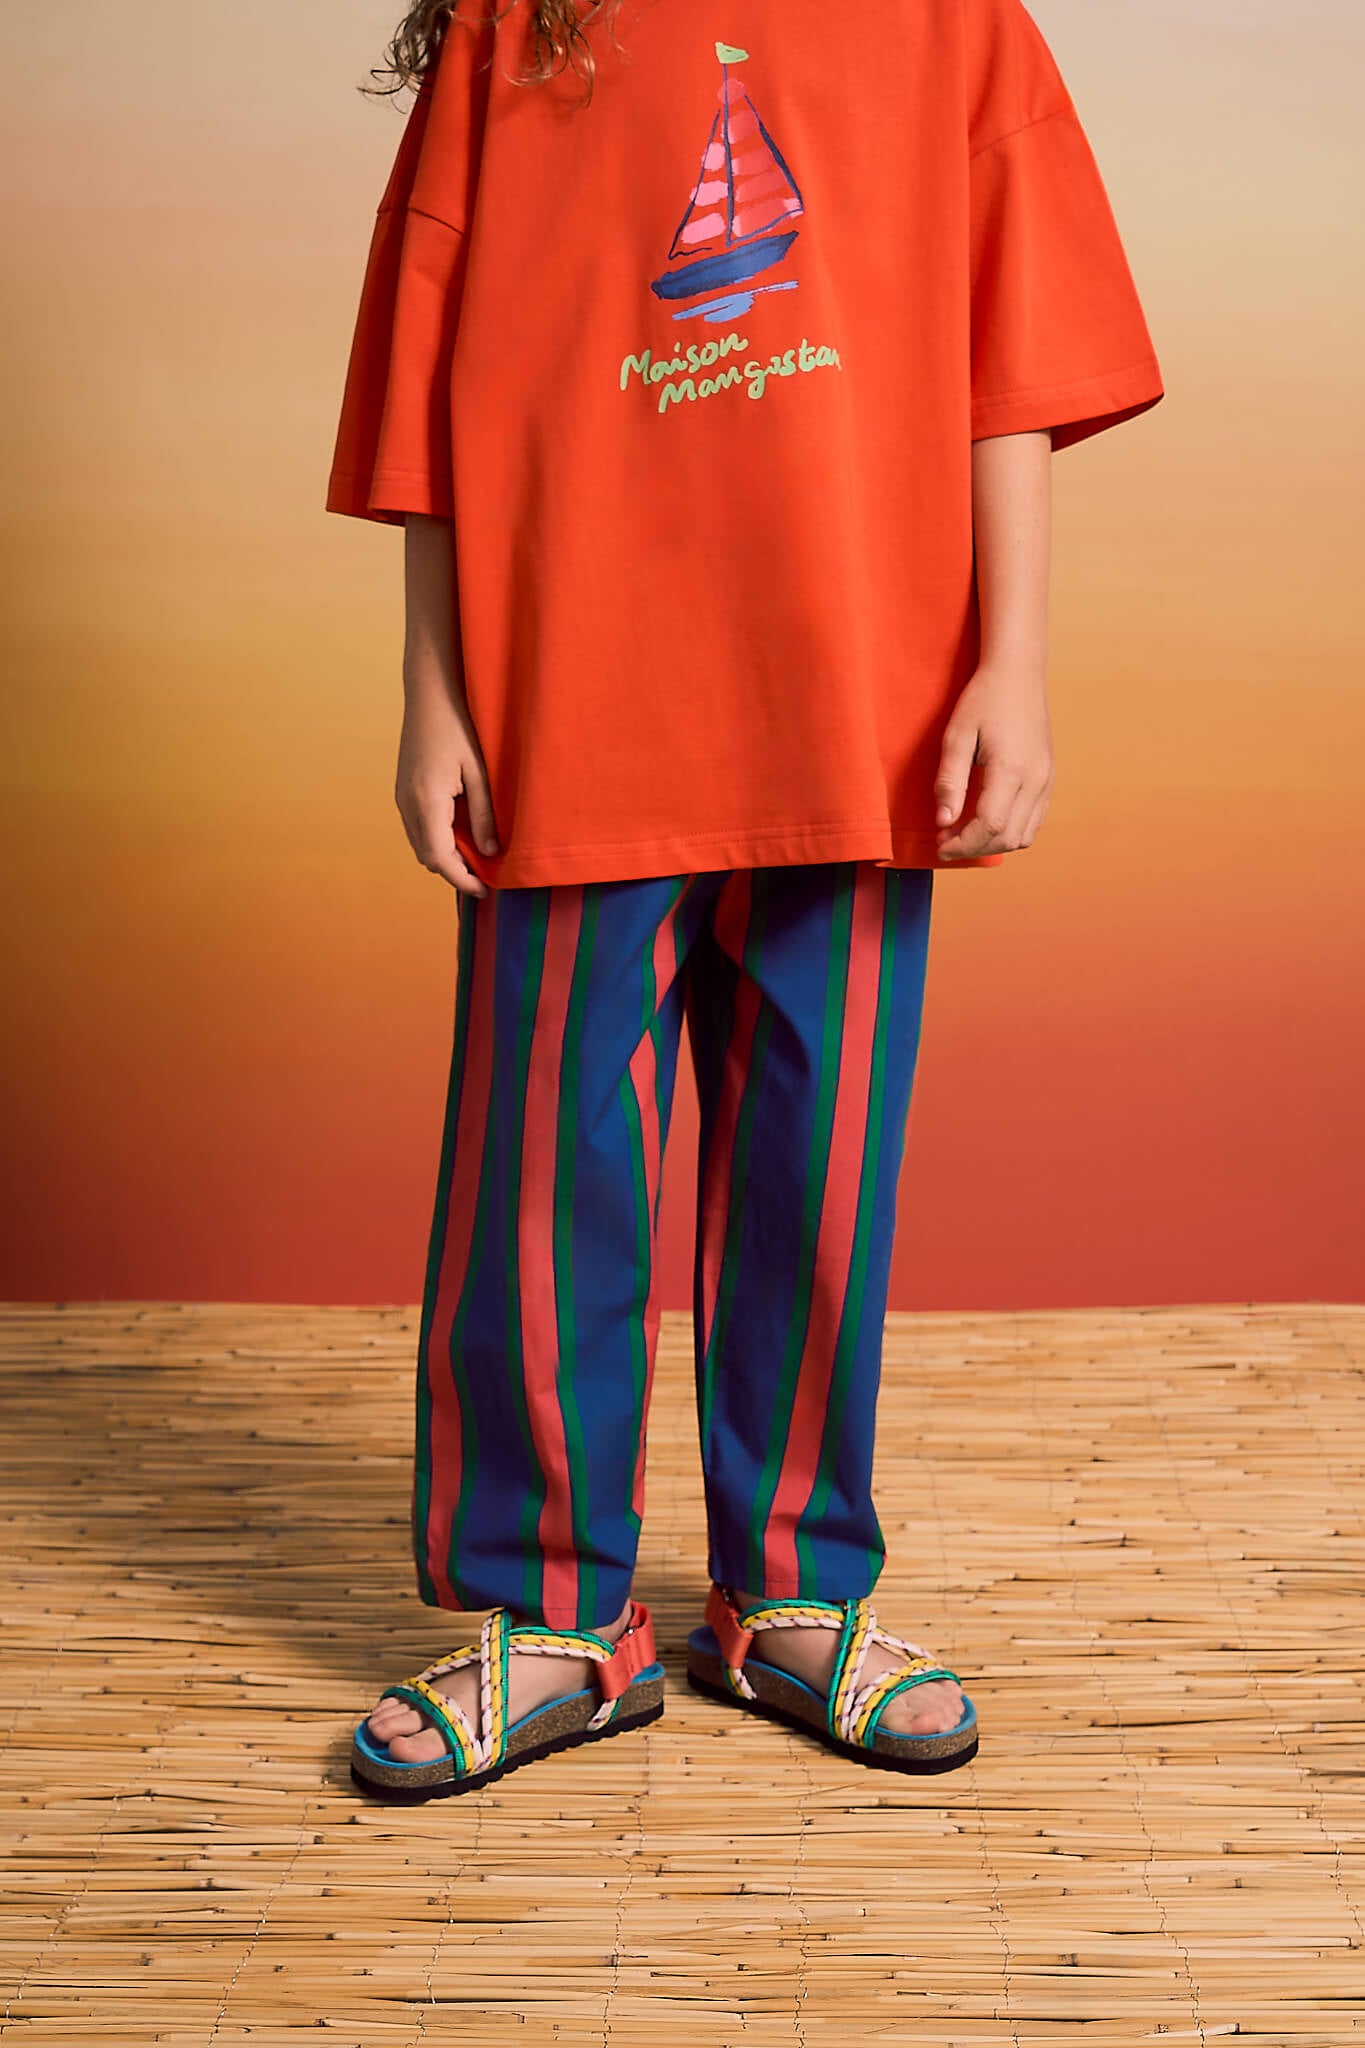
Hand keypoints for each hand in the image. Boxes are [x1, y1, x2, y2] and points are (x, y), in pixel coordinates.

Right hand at [395, 678, 498, 898]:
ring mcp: (401, 798)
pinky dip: (437, 839)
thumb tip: (490, 852)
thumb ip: (484, 815)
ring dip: (446, 856)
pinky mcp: (403, 791)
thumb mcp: (479, 772)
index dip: (462, 880)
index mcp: (427, 802)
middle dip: (456, 871)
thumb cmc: (458, 726)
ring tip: (477, 855)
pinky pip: (418, 828)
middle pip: (428, 858)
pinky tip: (460, 832)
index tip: (485, 890)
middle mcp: (407, 804)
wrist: (429, 694)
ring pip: (421, 845)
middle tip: (486, 874)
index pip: (440, 859)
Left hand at [933, 661, 1054, 860]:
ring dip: (992, 844)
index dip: (962, 843)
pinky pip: (1033, 821)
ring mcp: (1046, 780)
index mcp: (1011, 769)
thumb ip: (950, 781)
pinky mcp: (1048, 778)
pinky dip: (1010, 831)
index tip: (940, 844)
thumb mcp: (956, 736)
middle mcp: (1035, 779)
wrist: (1018, 673)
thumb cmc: (984, 699)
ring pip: (1024, 836)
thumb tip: (943, 821)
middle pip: (1007, 837)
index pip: (989, 825)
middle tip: (946, 840)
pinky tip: (986, 821)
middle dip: (974, 848)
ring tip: (964, 833)